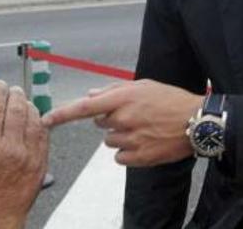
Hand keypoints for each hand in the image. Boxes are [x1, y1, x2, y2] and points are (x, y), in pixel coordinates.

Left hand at [42, 80, 203, 166]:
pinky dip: (127, 151)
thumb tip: (92, 94)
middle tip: (133, 115)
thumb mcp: (142, 86)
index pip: (84, 107)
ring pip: (109, 141)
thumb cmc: (170, 100)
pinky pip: (119, 157)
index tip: (46, 119)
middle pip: (99, 123)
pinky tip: (144, 142)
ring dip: (120, 136)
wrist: (197, 122)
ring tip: (142, 128)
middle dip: (110, 119)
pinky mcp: (139, 157)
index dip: (62, 114)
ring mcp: (131, 140)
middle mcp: (123, 119)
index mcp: (122, 99)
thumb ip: (114, 90)